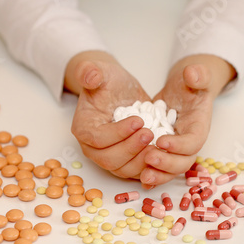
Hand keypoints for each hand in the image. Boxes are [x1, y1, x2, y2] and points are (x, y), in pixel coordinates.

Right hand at [67, 51, 154, 179]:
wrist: (117, 91)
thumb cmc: (107, 81)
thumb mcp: (101, 71)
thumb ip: (91, 71)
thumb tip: (90, 76)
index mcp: (83, 128)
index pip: (98, 139)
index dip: (118, 133)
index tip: (139, 120)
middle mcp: (92, 148)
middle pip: (109, 159)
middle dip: (131, 148)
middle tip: (150, 132)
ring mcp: (107, 157)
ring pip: (122, 169)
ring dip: (141, 160)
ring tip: (157, 143)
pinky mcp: (123, 162)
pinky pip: (134, 172)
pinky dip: (148, 166)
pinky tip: (161, 152)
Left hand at [139, 55, 236, 187]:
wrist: (184, 92)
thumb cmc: (191, 84)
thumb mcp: (196, 76)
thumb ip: (198, 75)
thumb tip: (192, 73)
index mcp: (199, 126)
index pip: (193, 141)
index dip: (178, 144)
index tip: (161, 141)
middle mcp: (189, 143)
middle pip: (183, 162)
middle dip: (166, 163)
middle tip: (148, 158)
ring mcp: (176, 151)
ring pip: (171, 170)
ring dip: (159, 175)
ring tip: (144, 176)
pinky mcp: (164, 153)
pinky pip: (161, 170)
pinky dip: (153, 177)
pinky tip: (141, 180)